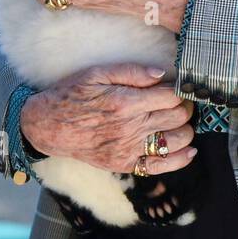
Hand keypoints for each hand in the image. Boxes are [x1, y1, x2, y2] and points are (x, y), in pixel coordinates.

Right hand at [20, 62, 195, 175]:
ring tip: (179, 120)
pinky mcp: (125, 164)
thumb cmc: (72, 95)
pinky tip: (189, 149)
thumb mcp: (97, 73)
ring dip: (186, 129)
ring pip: (176, 140)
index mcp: (126, 102)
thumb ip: (132, 72)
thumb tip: (162, 74)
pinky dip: (180, 158)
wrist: (48, 126)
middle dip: (185, 106)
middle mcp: (130, 127)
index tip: (178, 87)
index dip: (180, 90)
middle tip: (181, 101)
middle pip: (178, 117)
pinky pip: (161, 166)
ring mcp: (129, 149)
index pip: (172, 96)